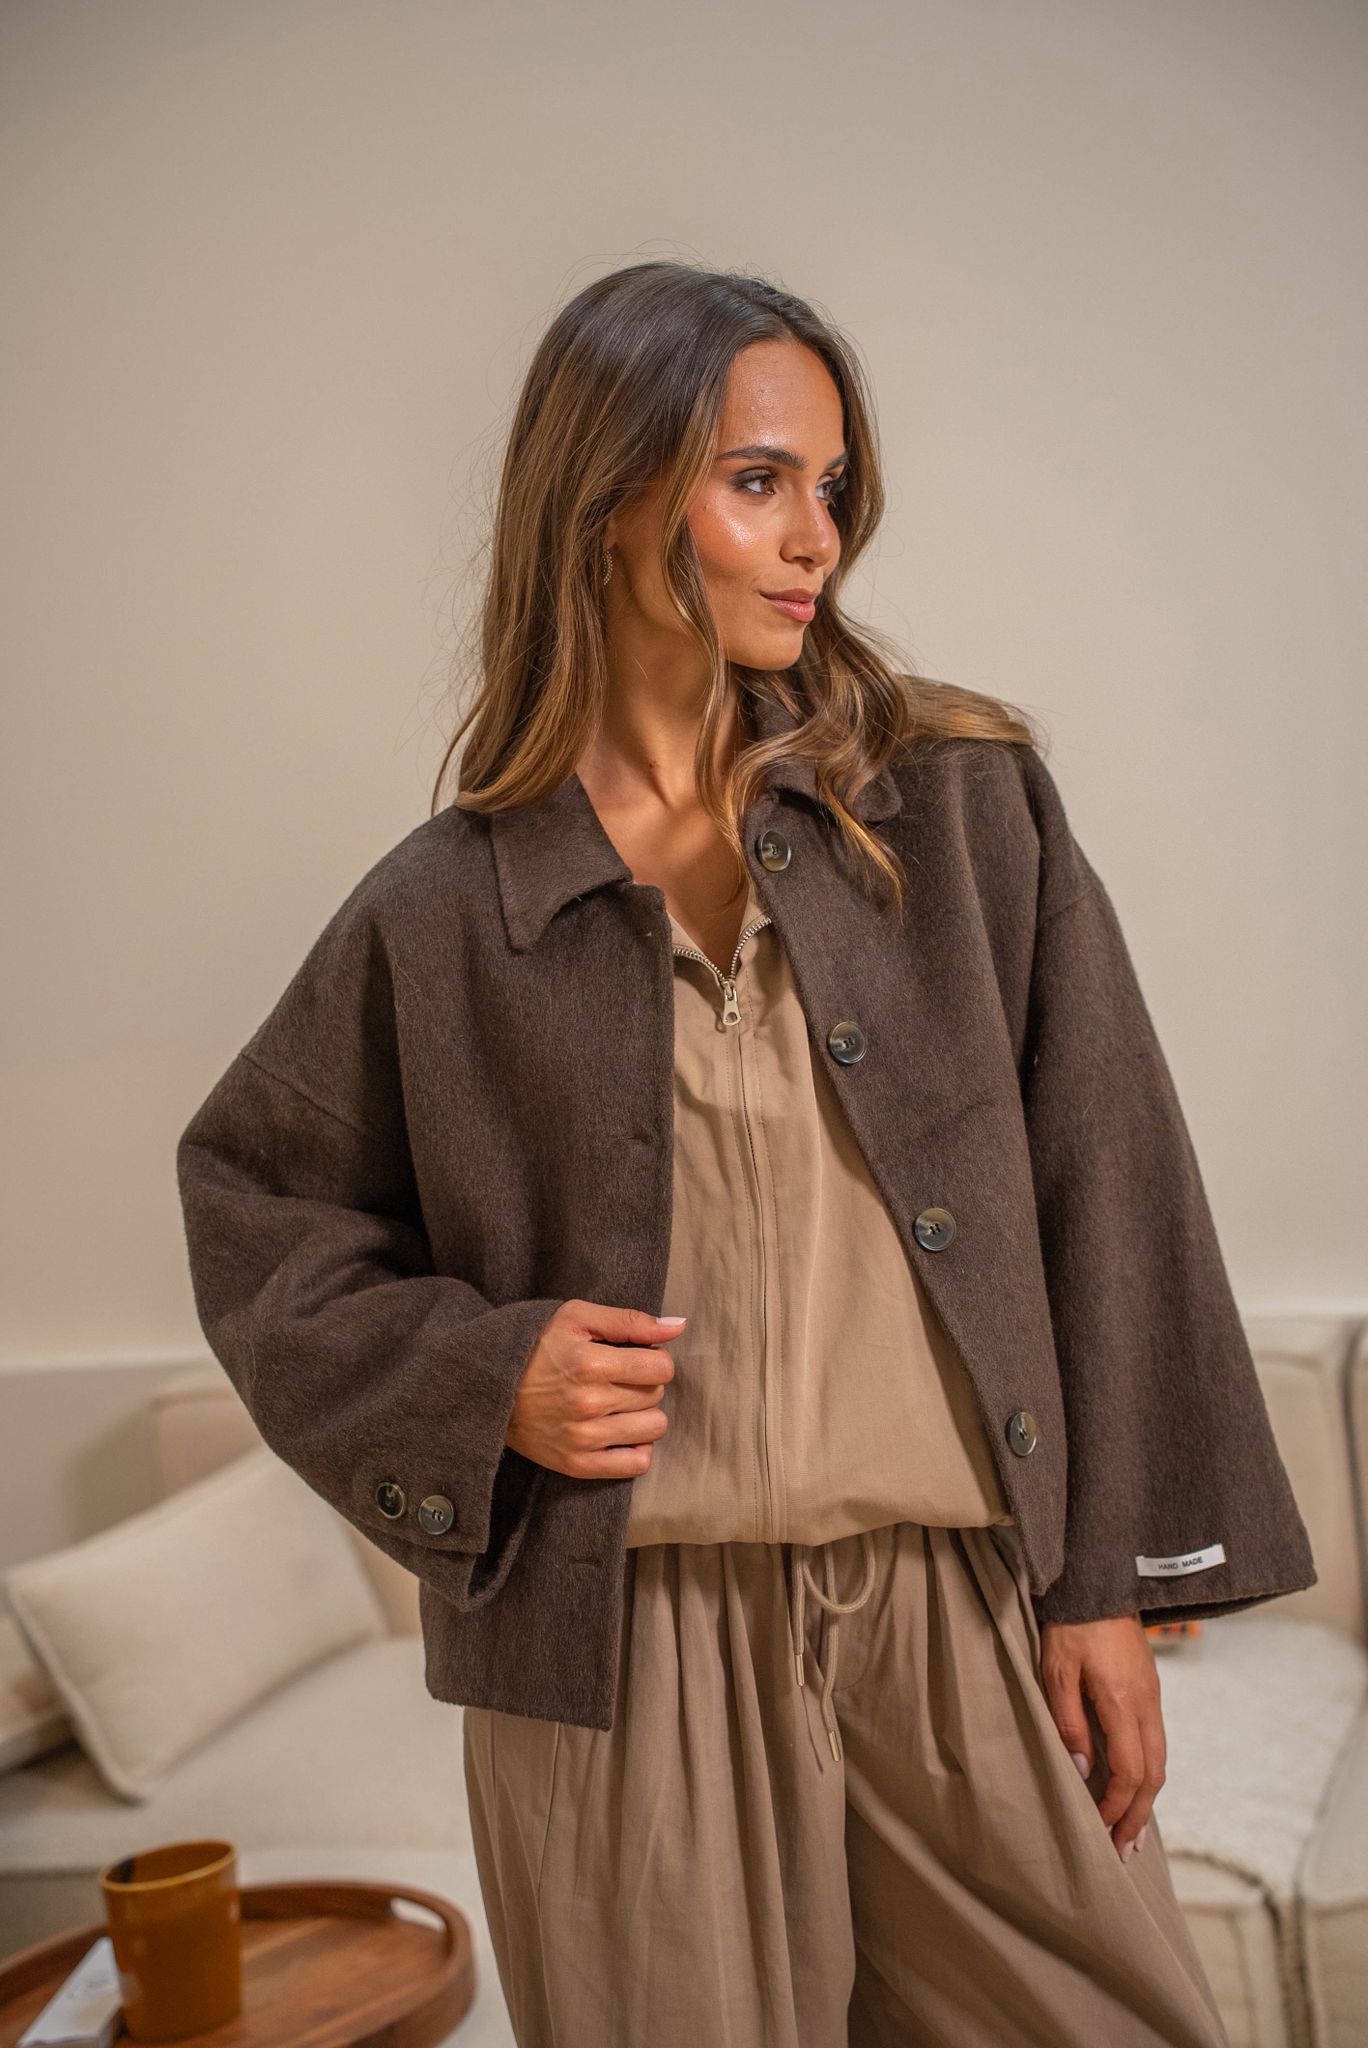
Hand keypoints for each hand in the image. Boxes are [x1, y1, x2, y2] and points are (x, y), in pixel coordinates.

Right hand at [505, 1299, 685, 1478]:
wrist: (490, 1389)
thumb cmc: (536, 1347)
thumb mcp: (576, 1318)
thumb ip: (629, 1321)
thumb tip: (677, 1326)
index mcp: (590, 1363)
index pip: (661, 1368)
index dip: (654, 1359)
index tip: (634, 1358)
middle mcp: (589, 1403)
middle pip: (656, 1395)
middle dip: (645, 1383)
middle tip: (617, 1378)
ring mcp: (583, 1438)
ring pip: (653, 1428)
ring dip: (643, 1414)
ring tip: (618, 1404)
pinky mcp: (577, 1464)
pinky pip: (636, 1464)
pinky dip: (636, 1448)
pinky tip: (619, 1431)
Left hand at [1038, 1613, 1163, 1862]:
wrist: (1099, 1582)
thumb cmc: (1071, 1625)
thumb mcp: (1056, 1671)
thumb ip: (1068, 1722)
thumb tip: (1080, 1772)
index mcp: (1123, 1703)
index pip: (1129, 1772)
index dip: (1115, 1808)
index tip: (1098, 1831)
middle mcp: (1147, 1705)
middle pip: (1153, 1776)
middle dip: (1138, 1817)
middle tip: (1123, 1851)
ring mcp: (1154, 1697)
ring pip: (1159, 1761)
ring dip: (1146, 1800)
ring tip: (1132, 1831)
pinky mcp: (1150, 1690)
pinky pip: (1156, 1743)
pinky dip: (1147, 1774)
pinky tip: (1134, 1787)